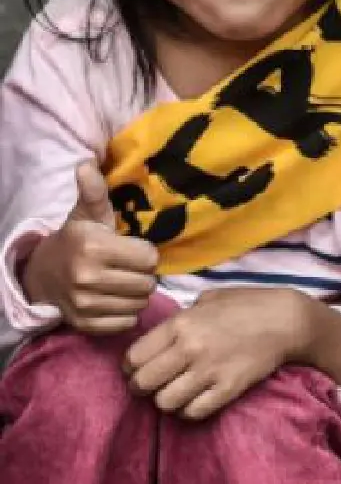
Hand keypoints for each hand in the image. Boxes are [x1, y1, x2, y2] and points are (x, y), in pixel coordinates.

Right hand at [20, 162, 157, 334]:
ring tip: (123, 282)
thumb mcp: (86, 214)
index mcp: (93, 247)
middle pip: (148, 283)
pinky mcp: (85, 324)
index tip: (134, 250)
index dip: (146, 253)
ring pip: (140, 304)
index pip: (149, 258)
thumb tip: (87, 164)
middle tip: (130, 268)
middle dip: (144, 275)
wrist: (42, 274)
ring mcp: (85, 304)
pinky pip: (126, 322)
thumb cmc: (76, 240)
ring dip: (137, 294)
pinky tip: (115, 300)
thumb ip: (94, 191)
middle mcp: (87, 277)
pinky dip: (126, 313)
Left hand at [123, 286, 310, 420]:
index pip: (133, 357)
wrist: (288, 320)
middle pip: (143, 383)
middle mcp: (190, 348)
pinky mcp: (229, 388)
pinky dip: (190, 410)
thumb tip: (161, 335)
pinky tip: (196, 400)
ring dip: (167, 400)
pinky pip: (194, 412)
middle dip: (143, 387)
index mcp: (181, 323)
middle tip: (155, 384)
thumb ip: (182, 317)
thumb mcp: (209, 299)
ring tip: (177, 392)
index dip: (132, 367)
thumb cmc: (248, 304)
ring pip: (164, 402)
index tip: (140, 368)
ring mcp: (210, 370)